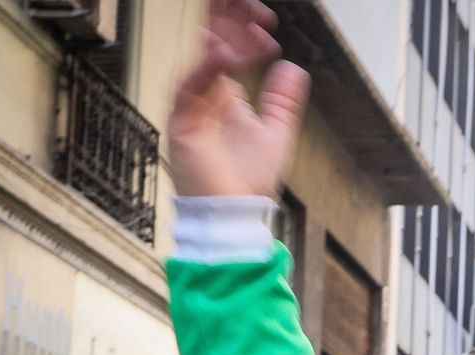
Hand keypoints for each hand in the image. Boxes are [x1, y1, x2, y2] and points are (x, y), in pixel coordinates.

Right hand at [167, 0, 309, 197]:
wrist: (231, 214)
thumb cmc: (248, 181)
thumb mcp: (275, 132)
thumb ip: (282, 100)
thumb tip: (292, 66)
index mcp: (223, 94)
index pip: (227, 47)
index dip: (243, 29)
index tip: (268, 22)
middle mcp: (204, 95)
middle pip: (210, 44)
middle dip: (227, 19)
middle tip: (249, 4)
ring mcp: (190, 107)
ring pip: (200, 59)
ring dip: (222, 38)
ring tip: (243, 21)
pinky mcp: (182, 123)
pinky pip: (190, 87)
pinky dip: (208, 68)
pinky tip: (228, 53)